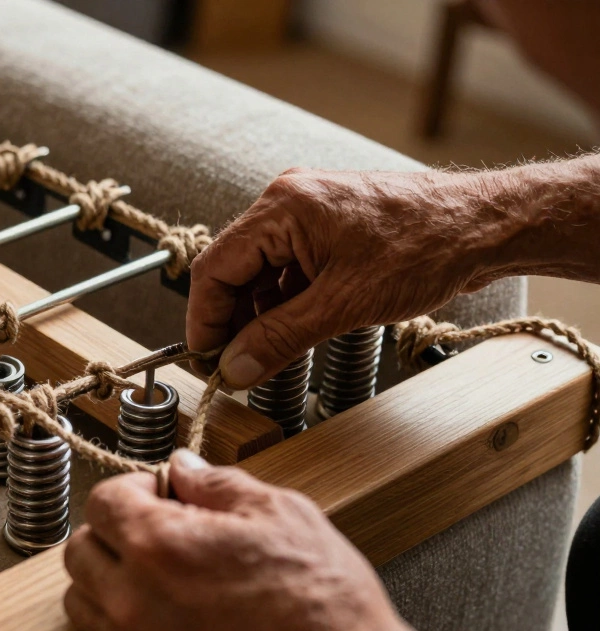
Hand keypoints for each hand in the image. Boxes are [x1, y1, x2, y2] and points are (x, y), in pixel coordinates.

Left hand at [63, 450, 489, 630]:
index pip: (101, 501)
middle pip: (80, 552)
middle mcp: (134, 602)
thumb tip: (182, 468)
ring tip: (161, 580)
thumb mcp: (281, 515)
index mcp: (158, 546)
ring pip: (85, 604)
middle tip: (156, 533)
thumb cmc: (326, 608)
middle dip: (112, 534)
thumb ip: (216, 485)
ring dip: (110, 583)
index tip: (157, 495)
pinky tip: (176, 622)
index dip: (132, 490)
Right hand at [186, 167, 515, 387]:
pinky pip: (289, 267)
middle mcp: (288, 201)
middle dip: (231, 319)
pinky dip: (287, 301)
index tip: (205, 359)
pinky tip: (297, 328)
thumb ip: (279, 337)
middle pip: (234, 268)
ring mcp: (310, 211)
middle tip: (233, 365)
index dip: (204, 319)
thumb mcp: (343, 305)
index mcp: (282, 208)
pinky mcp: (330, 226)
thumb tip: (235, 368)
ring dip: (261, 313)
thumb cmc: (427, 248)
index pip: (215, 268)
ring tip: (269, 352)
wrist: (487, 227)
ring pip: (262, 271)